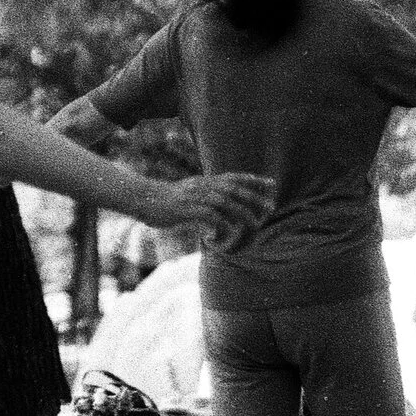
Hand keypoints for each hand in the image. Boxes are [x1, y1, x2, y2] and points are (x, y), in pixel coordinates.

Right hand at [139, 172, 275, 239]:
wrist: (143, 199)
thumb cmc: (167, 200)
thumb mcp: (189, 191)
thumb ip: (206, 194)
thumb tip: (223, 205)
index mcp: (205, 181)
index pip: (234, 177)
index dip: (254, 179)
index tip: (272, 184)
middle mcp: (203, 186)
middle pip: (235, 189)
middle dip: (255, 198)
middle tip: (270, 209)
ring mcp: (195, 197)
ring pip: (227, 203)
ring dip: (244, 215)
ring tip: (254, 227)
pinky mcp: (187, 210)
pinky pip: (211, 218)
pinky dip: (222, 228)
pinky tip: (220, 239)